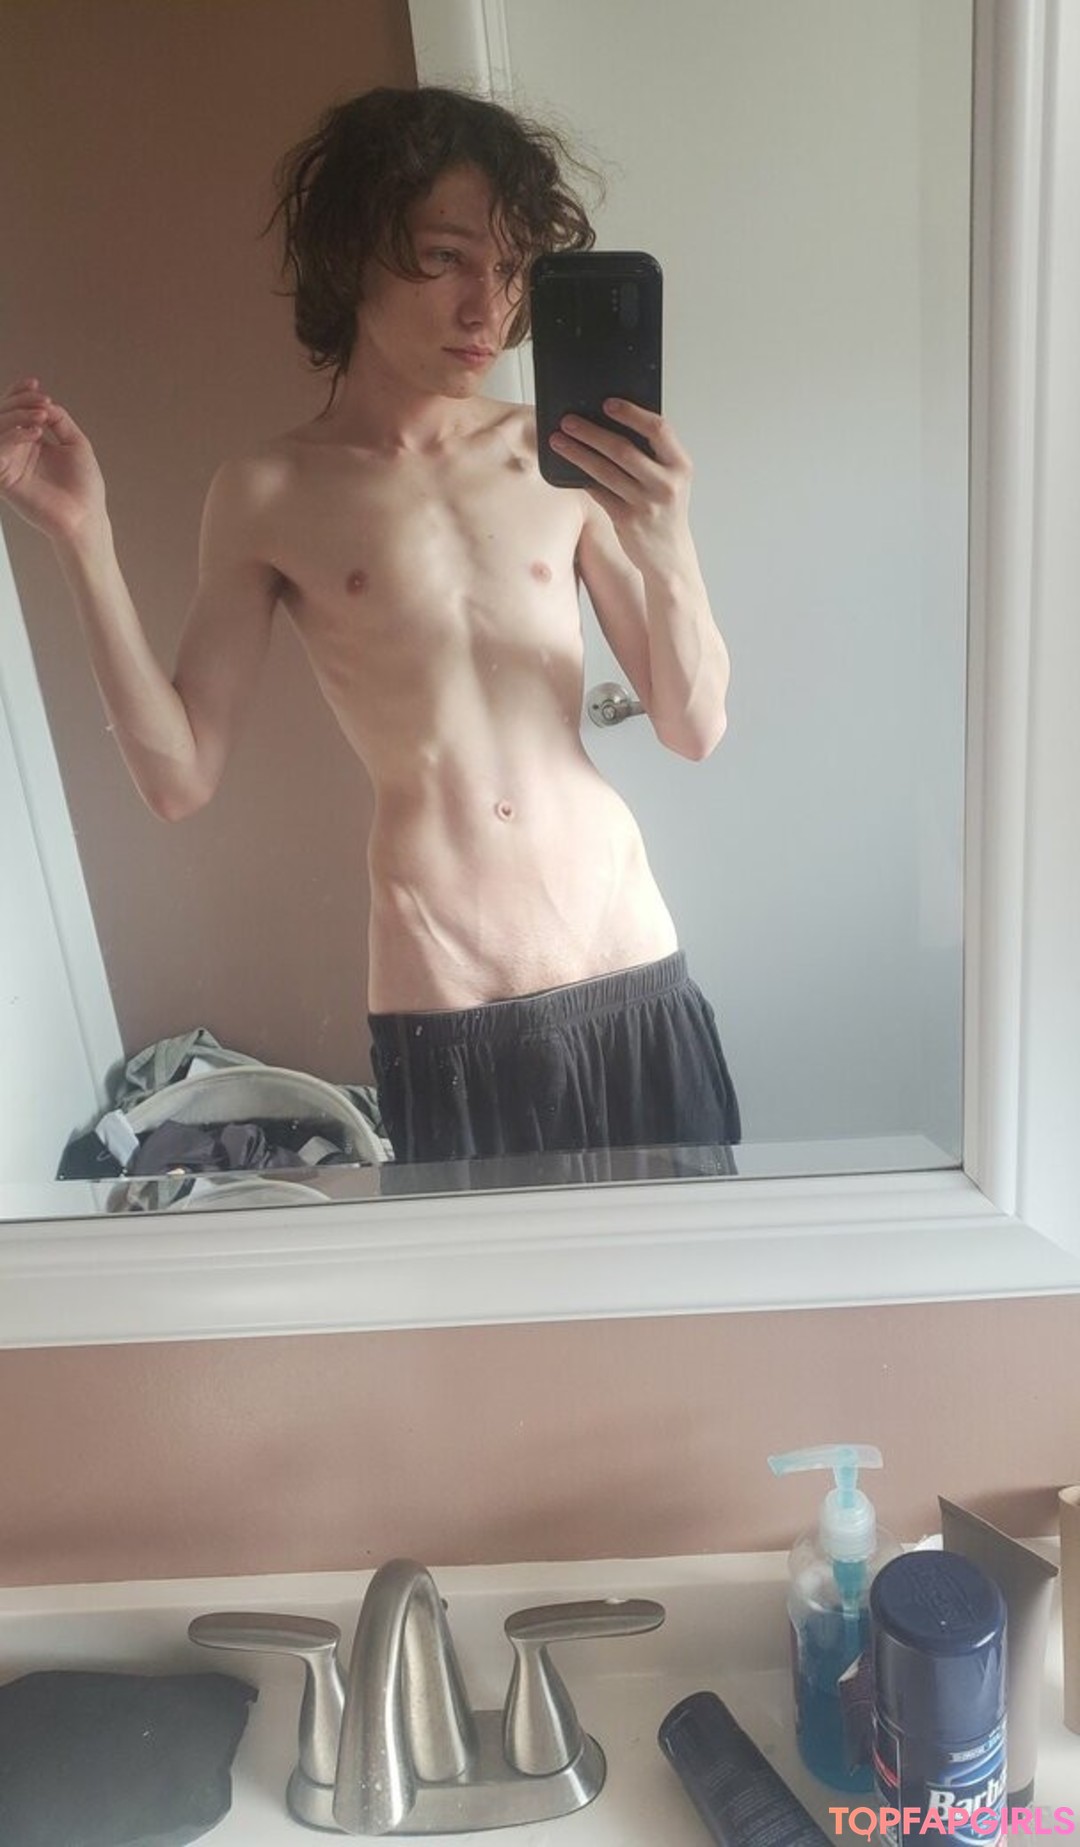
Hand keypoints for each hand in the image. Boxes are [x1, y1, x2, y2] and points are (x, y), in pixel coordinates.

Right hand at [0, 377, 106, 543]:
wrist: (86, 517)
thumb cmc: (84, 487)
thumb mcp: (76, 444)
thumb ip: (59, 420)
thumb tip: (45, 402)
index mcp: (31, 442)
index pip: (16, 411)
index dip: (20, 393)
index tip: (35, 383)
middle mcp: (17, 451)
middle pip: (3, 415)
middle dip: (20, 401)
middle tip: (43, 402)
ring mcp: (9, 464)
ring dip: (17, 415)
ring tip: (42, 415)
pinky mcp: (4, 479)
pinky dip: (15, 435)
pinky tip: (36, 433)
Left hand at [548, 398, 693, 576]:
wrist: (670, 558)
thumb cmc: (666, 513)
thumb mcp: (671, 481)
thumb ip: (653, 456)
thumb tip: (612, 426)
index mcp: (681, 466)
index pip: (659, 429)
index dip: (632, 413)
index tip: (608, 403)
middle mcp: (666, 484)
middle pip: (623, 449)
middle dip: (591, 432)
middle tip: (568, 420)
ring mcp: (646, 504)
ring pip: (605, 470)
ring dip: (578, 453)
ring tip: (558, 441)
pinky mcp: (627, 520)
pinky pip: (599, 492)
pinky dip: (582, 478)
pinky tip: (568, 467)